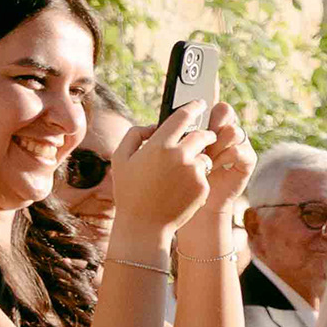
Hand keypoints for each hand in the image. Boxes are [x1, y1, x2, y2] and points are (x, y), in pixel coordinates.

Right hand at [106, 100, 246, 247]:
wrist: (144, 224)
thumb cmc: (129, 189)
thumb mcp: (121, 158)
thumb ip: (135, 134)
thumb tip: (154, 126)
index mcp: (159, 144)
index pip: (183, 117)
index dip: (193, 107)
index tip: (200, 103)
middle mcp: (180, 155)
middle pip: (202, 134)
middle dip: (205, 133)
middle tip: (203, 135)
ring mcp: (194, 172)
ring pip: (206, 155)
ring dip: (200, 157)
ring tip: (184, 169)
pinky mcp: (204, 186)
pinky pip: (205, 174)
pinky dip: (198, 176)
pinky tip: (182, 187)